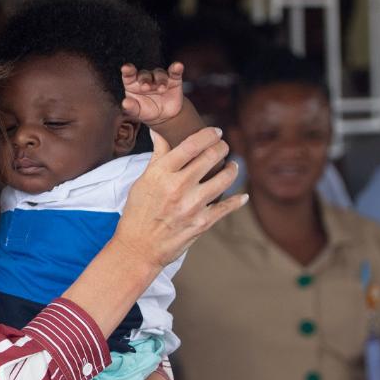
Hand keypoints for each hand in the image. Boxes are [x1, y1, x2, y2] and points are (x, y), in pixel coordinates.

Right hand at [113, 127, 242, 268]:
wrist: (138, 248)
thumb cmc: (137, 213)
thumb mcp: (142, 181)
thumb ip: (157, 156)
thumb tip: (159, 132)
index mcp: (160, 174)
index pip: (190, 145)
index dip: (208, 134)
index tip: (215, 132)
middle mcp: (178, 187)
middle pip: (211, 157)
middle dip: (222, 147)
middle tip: (223, 146)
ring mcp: (192, 206)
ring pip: (224, 178)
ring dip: (232, 169)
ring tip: (232, 166)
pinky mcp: (202, 222)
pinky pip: (227, 207)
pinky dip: (237, 200)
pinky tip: (241, 195)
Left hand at [121, 62, 187, 126]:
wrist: (165, 116)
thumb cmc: (146, 111)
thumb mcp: (138, 112)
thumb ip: (131, 108)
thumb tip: (125, 103)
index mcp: (133, 84)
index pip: (129, 75)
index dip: (128, 70)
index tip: (126, 68)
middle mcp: (146, 78)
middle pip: (144, 74)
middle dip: (145, 80)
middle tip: (146, 88)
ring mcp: (159, 78)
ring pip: (159, 73)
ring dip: (160, 80)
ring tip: (161, 90)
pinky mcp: (173, 79)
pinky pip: (174, 72)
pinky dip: (176, 68)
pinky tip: (178, 66)